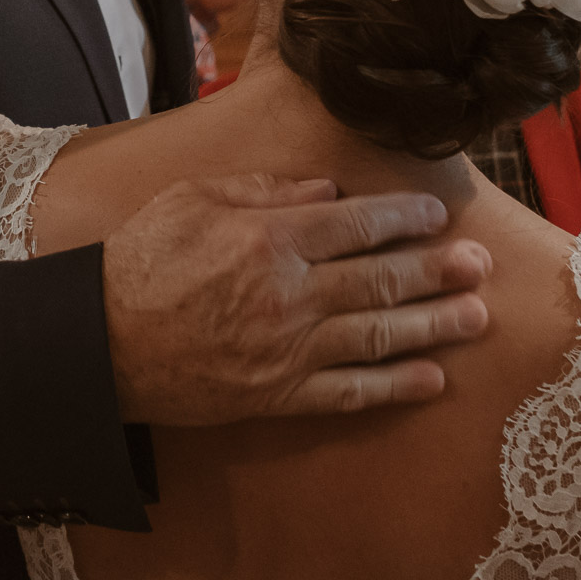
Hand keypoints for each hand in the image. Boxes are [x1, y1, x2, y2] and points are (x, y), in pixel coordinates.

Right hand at [102, 174, 492, 425]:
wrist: (101, 342)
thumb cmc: (140, 259)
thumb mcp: (194, 197)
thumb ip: (264, 188)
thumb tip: (327, 187)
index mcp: (269, 236)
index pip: (356, 223)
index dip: (404, 217)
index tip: (437, 213)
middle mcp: (289, 292)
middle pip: (381, 278)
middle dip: (437, 269)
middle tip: (479, 263)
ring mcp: (287, 349)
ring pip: (377, 335)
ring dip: (433, 325)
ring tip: (477, 316)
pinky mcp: (277, 394)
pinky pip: (349, 392)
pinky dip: (394, 386)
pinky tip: (432, 379)